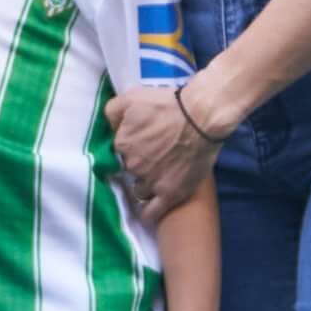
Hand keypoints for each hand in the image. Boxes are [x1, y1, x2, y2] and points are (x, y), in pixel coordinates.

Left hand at [107, 80, 224, 218]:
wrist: (202, 117)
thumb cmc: (168, 104)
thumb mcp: (131, 97)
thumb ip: (111, 112)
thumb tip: (107, 127)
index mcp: (122, 144)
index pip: (118, 151)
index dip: (129, 147)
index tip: (140, 143)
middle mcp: (133, 165)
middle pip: (129, 170)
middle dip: (138, 164)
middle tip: (154, 155)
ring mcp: (151, 182)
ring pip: (139, 190)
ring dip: (145, 184)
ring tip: (158, 176)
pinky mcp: (170, 194)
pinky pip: (151, 212)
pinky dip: (147, 213)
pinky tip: (148, 210)